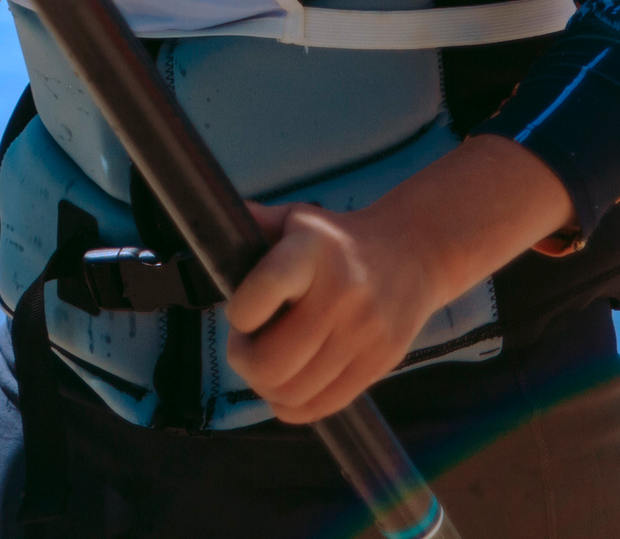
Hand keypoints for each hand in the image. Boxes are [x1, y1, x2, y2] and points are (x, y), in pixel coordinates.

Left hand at [222, 201, 441, 422]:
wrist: (412, 253)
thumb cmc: (338, 240)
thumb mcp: (296, 219)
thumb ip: (254, 225)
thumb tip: (207, 213)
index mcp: (313, 251)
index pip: (264, 292)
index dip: (240, 314)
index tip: (240, 315)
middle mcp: (341, 294)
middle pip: (272, 361)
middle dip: (244, 360)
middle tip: (245, 345)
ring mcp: (363, 334)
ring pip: (293, 391)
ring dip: (265, 386)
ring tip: (266, 363)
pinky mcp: (379, 364)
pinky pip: (322, 406)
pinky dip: (293, 406)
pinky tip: (287, 385)